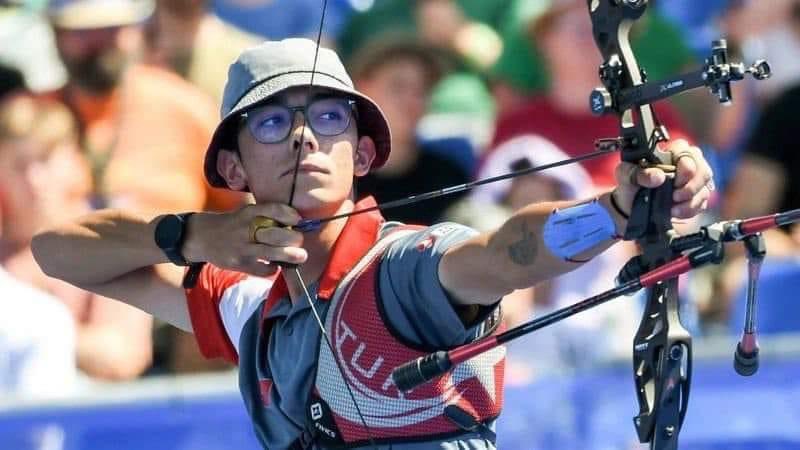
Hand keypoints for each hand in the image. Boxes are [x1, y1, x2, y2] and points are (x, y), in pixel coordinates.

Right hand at [183, 203, 305, 276]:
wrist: (201, 237)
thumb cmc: (232, 224)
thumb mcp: (245, 213)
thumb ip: (265, 216)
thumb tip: (294, 224)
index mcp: (249, 212)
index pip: (273, 210)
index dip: (289, 214)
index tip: (298, 219)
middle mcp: (245, 229)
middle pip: (276, 234)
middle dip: (293, 238)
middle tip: (299, 241)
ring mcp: (241, 248)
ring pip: (271, 253)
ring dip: (290, 255)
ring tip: (301, 256)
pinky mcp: (238, 263)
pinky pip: (261, 269)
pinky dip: (272, 269)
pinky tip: (274, 265)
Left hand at [612, 139, 713, 218]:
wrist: (631, 207)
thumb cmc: (631, 185)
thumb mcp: (626, 176)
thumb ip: (636, 172)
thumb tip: (657, 176)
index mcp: (672, 151)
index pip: (688, 153)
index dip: (684, 169)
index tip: (673, 182)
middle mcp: (688, 162)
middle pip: (703, 172)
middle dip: (690, 188)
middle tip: (674, 196)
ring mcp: (695, 180)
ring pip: (704, 189)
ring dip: (689, 202)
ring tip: (672, 208)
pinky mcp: (697, 197)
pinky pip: (702, 204)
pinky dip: (689, 211)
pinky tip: (676, 212)